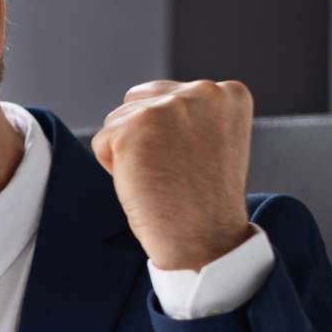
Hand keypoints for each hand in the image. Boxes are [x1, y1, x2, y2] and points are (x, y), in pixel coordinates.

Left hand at [90, 79, 254, 270]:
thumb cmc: (205, 202)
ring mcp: (169, 106)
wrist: (204, 241)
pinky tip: (144, 184)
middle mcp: (203, 90)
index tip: (190, 163)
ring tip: (160, 179)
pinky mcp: (135, 126)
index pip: (168, 96)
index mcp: (228, 94)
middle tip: (171, 173)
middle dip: (142, 136)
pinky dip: (113, 168)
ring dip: (128, 152)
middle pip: (138, 100)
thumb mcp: (213, 141)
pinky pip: (102, 141)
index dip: (167, 136)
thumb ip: (190, 116)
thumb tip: (144, 105)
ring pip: (117, 120)